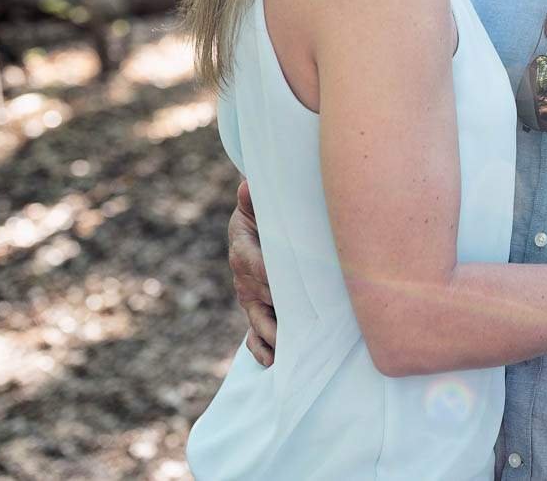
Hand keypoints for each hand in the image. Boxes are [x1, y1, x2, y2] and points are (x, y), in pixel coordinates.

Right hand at [229, 179, 276, 365]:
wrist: (254, 226)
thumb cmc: (260, 213)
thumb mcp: (255, 204)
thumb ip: (252, 197)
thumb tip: (247, 185)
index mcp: (243, 252)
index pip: (257, 269)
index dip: (272, 280)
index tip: (289, 290)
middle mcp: (244, 280)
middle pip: (263, 300)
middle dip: (282, 313)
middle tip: (303, 327)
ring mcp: (250, 298)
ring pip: (258, 322)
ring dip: (272, 338)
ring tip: (286, 353)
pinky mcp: (257, 310)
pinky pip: (254, 334)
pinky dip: (260, 349)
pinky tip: (272, 361)